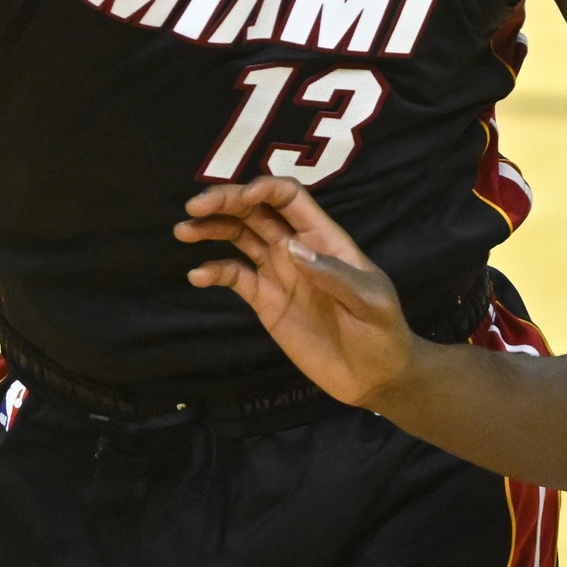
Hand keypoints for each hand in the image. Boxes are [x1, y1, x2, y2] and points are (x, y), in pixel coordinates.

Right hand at [175, 177, 417, 406]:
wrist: (374, 376)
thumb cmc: (383, 332)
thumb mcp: (371, 302)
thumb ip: (335, 275)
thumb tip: (293, 247)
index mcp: (325, 238)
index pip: (291, 198)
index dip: (265, 189)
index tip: (243, 197)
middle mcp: (297, 248)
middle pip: (257, 211)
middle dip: (226, 201)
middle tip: (195, 206)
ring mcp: (279, 274)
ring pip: (240, 237)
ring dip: (212, 229)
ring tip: (183, 230)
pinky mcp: (266, 302)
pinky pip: (235, 278)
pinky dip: (214, 272)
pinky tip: (198, 275)